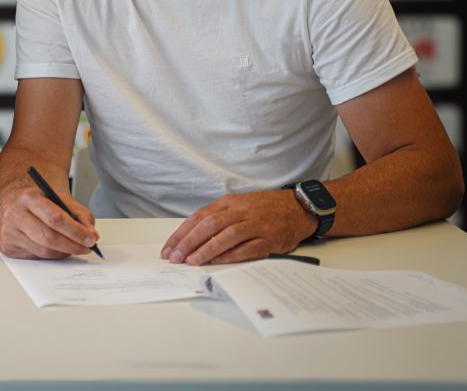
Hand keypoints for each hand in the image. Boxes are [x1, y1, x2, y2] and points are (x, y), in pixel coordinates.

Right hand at [0, 179, 99, 258]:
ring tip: (74, 248)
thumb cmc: (38, 201)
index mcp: (28, 198)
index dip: (75, 231)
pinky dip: (52, 255)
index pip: (54, 218)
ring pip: (43, 252)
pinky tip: (57, 249)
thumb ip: (79, 214)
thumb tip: (92, 235)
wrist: (11, 203)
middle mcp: (14, 215)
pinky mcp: (8, 247)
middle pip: (48, 238)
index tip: (91, 238)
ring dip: (64, 253)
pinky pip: (36, 257)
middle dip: (72, 245)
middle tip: (87, 248)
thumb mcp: (60, 199)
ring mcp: (9, 233)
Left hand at [161, 190, 314, 264]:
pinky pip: (248, 248)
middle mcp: (241, 211)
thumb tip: (190, 238)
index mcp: (229, 202)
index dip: (181, 234)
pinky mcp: (270, 239)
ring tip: (191, 261)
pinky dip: (231, 256)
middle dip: (189, 242)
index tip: (168, 248)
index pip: (199, 217)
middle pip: (210, 225)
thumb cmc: (263, 209)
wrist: (298, 207)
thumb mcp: (237, 205)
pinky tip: (217, 262)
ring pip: (227, 235)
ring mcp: (256, 225)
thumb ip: (216, 218)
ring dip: (207, 249)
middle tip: (174, 257)